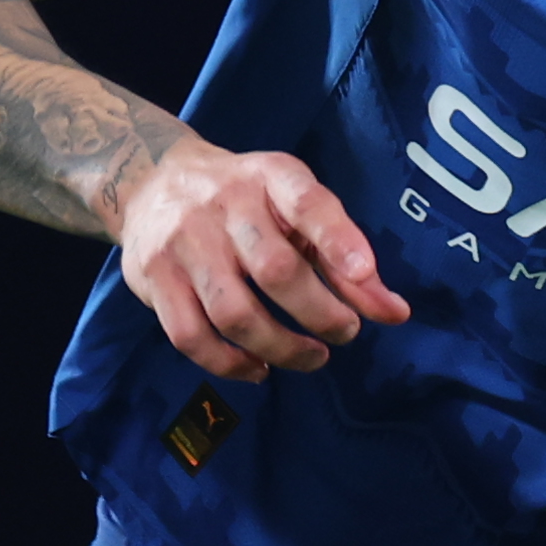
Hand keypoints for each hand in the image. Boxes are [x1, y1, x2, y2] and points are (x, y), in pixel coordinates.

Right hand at [108, 136, 405, 379]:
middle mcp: (223, 205)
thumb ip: (344, 258)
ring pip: (234, 313)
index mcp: (270, 177)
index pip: (306, 203)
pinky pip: (190, 336)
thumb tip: (394, 313)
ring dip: (281, 347)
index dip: (339, 240)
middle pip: (275, 270)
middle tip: (345, 332)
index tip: (366, 275)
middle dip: (320, 314)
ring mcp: (182, 243)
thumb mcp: (295, 208)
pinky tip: (258, 368)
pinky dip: (229, 364)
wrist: (151, 179)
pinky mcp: (152, 278)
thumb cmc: (245, 200)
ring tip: (312, 356)